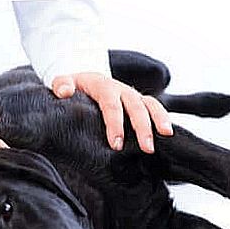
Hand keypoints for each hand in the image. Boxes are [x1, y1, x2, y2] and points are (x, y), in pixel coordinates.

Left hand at [52, 72, 172, 152]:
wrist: (83, 80)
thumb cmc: (73, 87)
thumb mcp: (63, 82)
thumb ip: (61, 85)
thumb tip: (64, 92)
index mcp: (102, 85)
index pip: (111, 105)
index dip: (115, 124)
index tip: (116, 144)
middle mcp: (120, 89)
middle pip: (135, 106)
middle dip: (142, 127)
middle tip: (146, 148)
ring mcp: (131, 95)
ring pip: (150, 104)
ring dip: (158, 120)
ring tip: (166, 136)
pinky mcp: (138, 101)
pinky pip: (154, 107)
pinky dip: (163, 118)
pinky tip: (168, 134)